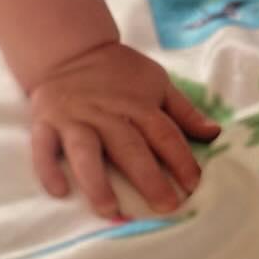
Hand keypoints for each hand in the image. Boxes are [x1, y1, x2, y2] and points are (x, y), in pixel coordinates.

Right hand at [29, 42, 221, 216]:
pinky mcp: (45, 122)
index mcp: (137, 104)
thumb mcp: (157, 82)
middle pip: (129, 148)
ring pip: (85, 152)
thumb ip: (184, 111)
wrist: (71, 49)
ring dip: (96, 181)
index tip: (194, 186)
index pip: (164, 135)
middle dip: (148, 178)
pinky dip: (49, 168)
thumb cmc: (119, 72)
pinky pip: (43, 147)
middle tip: (166, 207)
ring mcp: (74, 119)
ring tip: (109, 210)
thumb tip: (214, 133)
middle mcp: (106, 113)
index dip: (181, 160)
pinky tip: (59, 191)